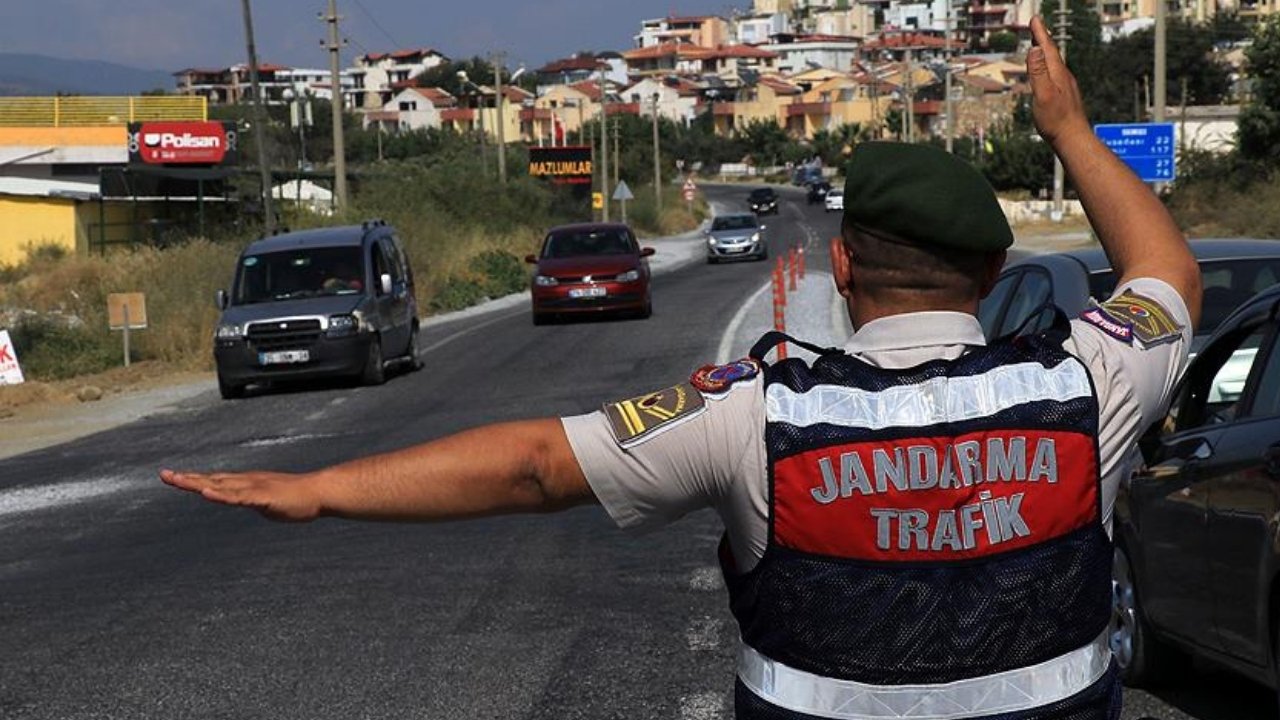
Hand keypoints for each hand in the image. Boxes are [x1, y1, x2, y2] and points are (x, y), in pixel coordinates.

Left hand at [160, 468, 322, 521]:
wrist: (319, 493)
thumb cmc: (297, 499)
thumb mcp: (268, 501)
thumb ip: (254, 501)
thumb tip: (247, 502)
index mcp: (246, 484)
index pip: (215, 481)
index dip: (194, 479)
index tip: (173, 477)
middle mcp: (246, 482)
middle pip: (211, 480)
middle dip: (187, 479)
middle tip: (163, 475)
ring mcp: (253, 488)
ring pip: (220, 486)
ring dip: (197, 483)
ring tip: (176, 480)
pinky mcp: (262, 497)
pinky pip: (237, 497)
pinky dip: (220, 495)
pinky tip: (206, 493)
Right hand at [1027, 16, 1089, 145]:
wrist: (1073, 138)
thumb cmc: (1057, 120)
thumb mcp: (1043, 95)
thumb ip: (1038, 72)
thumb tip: (1034, 49)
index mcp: (1057, 74)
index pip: (1047, 48)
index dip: (1040, 33)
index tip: (1035, 20)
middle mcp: (1064, 77)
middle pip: (1052, 53)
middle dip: (1043, 38)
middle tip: (1036, 27)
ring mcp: (1066, 86)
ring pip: (1054, 63)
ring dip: (1046, 52)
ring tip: (1040, 45)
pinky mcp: (1065, 95)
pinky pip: (1055, 73)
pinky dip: (1048, 66)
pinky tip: (1048, 72)